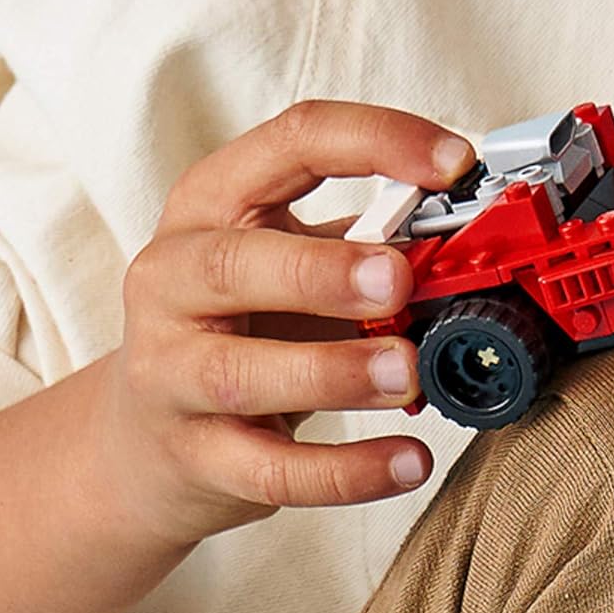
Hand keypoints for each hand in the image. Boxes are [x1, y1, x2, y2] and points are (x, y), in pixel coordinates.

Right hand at [103, 99, 474, 545]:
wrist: (142, 439)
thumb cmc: (242, 327)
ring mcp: (170, 372)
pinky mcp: (193, 456)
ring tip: (409, 373)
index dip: (378, 141)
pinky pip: (270, 469)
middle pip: (233, 263)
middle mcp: (174, 278)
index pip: (293, 141)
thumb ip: (369, 242)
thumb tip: (471, 239)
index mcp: (214, 204)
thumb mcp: (293, 261)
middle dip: (325, 271)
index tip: (456, 163)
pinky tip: (409, 462)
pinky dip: (346, 471)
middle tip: (401, 282)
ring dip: (336, 372)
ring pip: (242, 374)